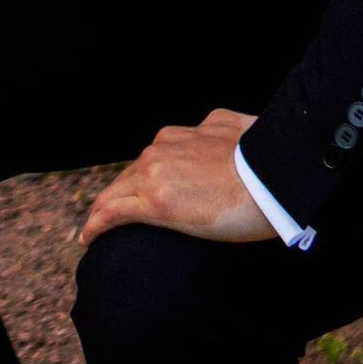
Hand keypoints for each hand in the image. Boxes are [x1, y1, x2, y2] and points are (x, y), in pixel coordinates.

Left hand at [77, 110, 271, 249]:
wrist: (274, 176)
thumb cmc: (266, 159)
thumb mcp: (238, 127)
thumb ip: (221, 127)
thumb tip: (222, 126)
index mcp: (179, 136)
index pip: (150, 160)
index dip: (139, 179)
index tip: (138, 193)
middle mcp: (161, 150)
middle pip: (128, 177)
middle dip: (118, 196)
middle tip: (110, 218)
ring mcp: (155, 175)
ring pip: (115, 193)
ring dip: (103, 210)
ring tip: (96, 229)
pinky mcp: (155, 203)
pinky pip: (113, 214)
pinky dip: (96, 225)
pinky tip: (88, 238)